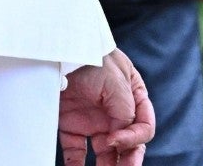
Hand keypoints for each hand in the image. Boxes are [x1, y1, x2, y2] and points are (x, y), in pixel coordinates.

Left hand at [58, 49, 153, 164]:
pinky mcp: (72, 125)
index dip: (132, 139)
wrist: (59, 49)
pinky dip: (77, 165)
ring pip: (105, 153)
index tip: (112, 140)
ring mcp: (94, 120)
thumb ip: (125, 109)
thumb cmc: (92, 57)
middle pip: (128, 145)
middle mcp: (116, 113)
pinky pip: (77, 151)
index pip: (143, 127)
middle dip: (128, 162)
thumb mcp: (116, 80)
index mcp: (134, 98)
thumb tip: (122, 136)